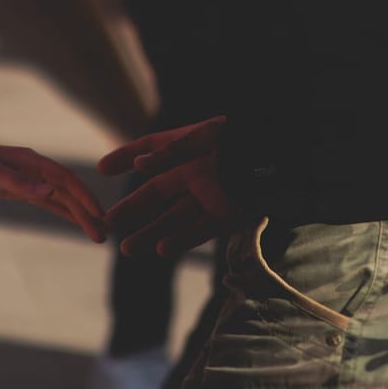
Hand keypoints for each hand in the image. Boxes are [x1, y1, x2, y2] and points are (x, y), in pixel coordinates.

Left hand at [0, 133, 108, 242]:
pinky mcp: (17, 190)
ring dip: (79, 215)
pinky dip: (63, 213)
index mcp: (28, 159)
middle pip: (67, 191)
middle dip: (87, 212)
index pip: (64, 178)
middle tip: (104, 235)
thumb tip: (51, 191)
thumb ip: (17, 181)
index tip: (99, 215)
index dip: (83, 196)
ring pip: (60, 199)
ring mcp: (26, 180)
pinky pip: (46, 202)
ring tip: (98, 235)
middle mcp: (32, 168)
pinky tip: (77, 224)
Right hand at [98, 117, 239, 256]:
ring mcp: (212, 195)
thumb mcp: (205, 138)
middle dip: (132, 209)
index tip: (102, 169)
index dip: (126, 157)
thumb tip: (140, 168)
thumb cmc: (245, 140)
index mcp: (190, 147)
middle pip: (157, 193)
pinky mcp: (229, 214)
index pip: (151, 150)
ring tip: (127, 249)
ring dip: (151, 233)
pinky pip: (200, 229)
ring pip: (175, 218)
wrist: (286, 158)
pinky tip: (161, 250)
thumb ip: (172, 152)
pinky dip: (182, 240)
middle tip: (106, 224)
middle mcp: (196, 172)